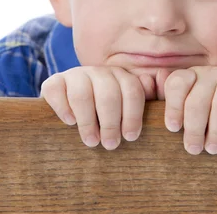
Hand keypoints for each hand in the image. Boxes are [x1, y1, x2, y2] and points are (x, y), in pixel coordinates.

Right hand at [40, 66, 155, 149]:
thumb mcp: (126, 109)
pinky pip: (58, 90)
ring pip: (83, 94)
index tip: (130, 137)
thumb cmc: (105, 116)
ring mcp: (75, 75)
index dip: (132, 115)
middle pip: (109, 94)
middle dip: (111, 122)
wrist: (69, 111)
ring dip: (87, 121)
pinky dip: (63, 108)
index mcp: (120, 77)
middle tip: (110, 145)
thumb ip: (146, 98)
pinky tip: (70, 122)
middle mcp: (98, 72)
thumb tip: (163, 82)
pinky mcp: (53, 82)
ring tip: (91, 141)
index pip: (132, 90)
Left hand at [160, 66, 216, 154]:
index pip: (176, 84)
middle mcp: (211, 72)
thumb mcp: (188, 110)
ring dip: (216, 130)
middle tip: (193, 149)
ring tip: (212, 148)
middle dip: (194, 128)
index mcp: (190, 76)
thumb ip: (171, 107)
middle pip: (198, 100)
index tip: (174, 129)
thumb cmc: (209, 115)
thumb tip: (147, 99)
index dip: (173, 107)